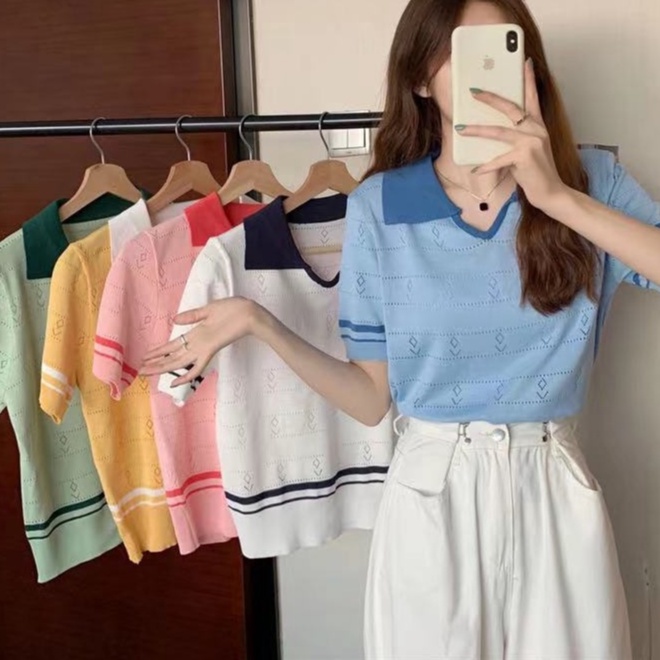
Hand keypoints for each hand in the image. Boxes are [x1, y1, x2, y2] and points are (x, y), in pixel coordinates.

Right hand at [141, 297, 266, 384]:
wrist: (250, 313)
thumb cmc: (233, 309)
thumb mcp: (209, 310)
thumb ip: (191, 316)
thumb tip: (174, 320)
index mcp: (196, 334)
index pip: (174, 345)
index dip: (159, 351)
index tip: (146, 355)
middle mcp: (198, 343)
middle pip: (173, 356)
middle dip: (156, 363)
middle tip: (139, 370)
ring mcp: (203, 347)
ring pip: (179, 362)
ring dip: (162, 367)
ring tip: (146, 372)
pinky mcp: (210, 349)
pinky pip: (197, 366)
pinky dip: (186, 375)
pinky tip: (175, 382)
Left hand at [457, 59, 568, 210]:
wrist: (550, 192)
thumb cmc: (536, 172)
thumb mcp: (527, 151)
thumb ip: (514, 140)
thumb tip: (491, 135)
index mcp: (538, 126)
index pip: (533, 97)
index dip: (528, 79)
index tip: (524, 61)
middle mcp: (536, 129)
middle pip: (511, 107)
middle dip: (491, 98)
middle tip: (474, 92)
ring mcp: (531, 142)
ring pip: (499, 131)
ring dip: (477, 130)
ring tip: (461, 128)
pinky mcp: (524, 157)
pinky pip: (498, 159)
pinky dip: (486, 165)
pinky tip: (475, 168)